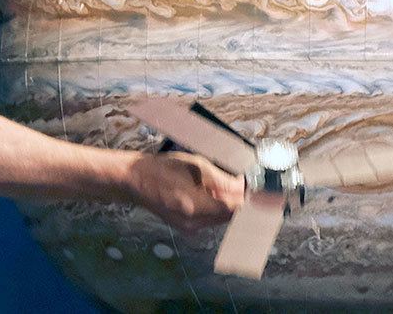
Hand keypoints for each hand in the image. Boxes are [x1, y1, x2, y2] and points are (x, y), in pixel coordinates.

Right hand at [127, 151, 244, 232]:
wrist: (135, 180)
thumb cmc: (162, 169)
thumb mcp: (196, 166)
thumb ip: (222, 179)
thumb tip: (241, 186)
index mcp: (195, 206)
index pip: (234, 209)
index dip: (248, 199)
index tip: (256, 189)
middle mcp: (193, 223)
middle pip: (229, 216)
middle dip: (240, 201)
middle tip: (245, 184)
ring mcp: (188, 227)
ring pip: (220, 219)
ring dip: (229, 204)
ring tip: (230, 187)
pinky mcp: (185, 227)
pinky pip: (209, 219)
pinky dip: (216, 208)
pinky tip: (215, 194)